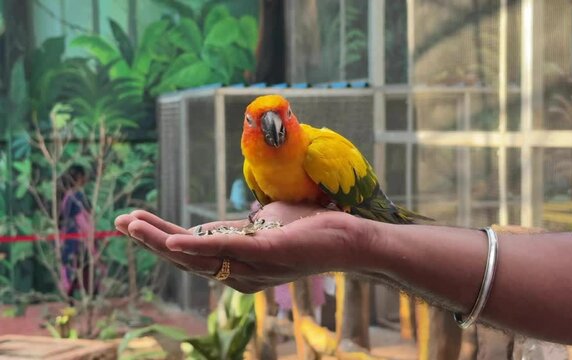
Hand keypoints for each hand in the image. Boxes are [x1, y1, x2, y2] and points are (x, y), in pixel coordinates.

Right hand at [114, 202, 372, 292]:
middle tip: (119, 221)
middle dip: (150, 240)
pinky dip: (198, 245)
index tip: (132, 220)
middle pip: (186, 257)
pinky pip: (227, 251)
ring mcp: (254, 266)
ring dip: (163, 240)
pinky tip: (173, 240)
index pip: (191, 251)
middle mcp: (241, 272)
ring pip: (199, 256)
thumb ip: (249, 226)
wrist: (351, 238)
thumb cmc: (312, 228)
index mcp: (238, 261)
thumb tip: (239, 218)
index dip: (160, 237)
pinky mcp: (269, 254)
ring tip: (132, 224)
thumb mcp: (271, 223)